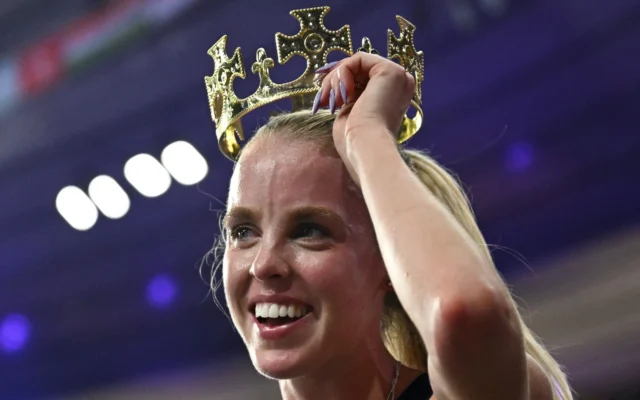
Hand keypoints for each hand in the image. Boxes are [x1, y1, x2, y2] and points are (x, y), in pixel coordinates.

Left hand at [314, 52, 414, 169]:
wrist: (365, 147)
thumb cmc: (356, 139)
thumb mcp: (351, 111)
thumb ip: (351, 94)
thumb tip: (335, 82)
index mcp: (394, 96)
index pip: (364, 78)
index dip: (341, 83)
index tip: (324, 100)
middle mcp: (401, 84)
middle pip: (360, 69)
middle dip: (335, 81)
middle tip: (324, 99)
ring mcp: (398, 76)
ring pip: (357, 63)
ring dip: (336, 79)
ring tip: (331, 100)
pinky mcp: (391, 71)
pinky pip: (359, 58)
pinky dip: (343, 72)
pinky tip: (342, 94)